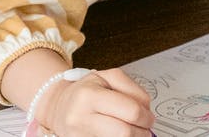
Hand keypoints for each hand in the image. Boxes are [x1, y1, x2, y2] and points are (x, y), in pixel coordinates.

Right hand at [38, 68, 153, 136]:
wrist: (59, 106)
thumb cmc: (85, 91)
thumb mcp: (107, 77)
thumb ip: (132, 89)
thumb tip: (146, 109)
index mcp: (88, 95)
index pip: (131, 111)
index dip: (146, 116)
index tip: (149, 117)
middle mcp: (80, 118)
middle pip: (125, 133)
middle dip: (142, 131)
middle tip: (144, 127)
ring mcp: (79, 136)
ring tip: (131, 130)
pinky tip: (118, 133)